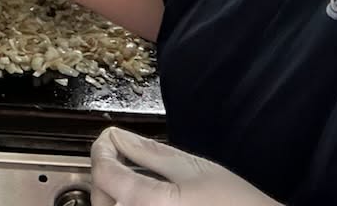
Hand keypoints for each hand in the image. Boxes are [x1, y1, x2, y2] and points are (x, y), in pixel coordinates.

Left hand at [89, 128, 280, 205]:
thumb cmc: (236, 204)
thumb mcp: (194, 169)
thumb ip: (150, 153)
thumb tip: (117, 137)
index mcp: (152, 205)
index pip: (105, 173)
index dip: (100, 149)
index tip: (108, 138)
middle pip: (102, 199)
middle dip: (105, 175)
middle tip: (119, 156)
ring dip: (114, 195)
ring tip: (132, 179)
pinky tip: (144, 198)